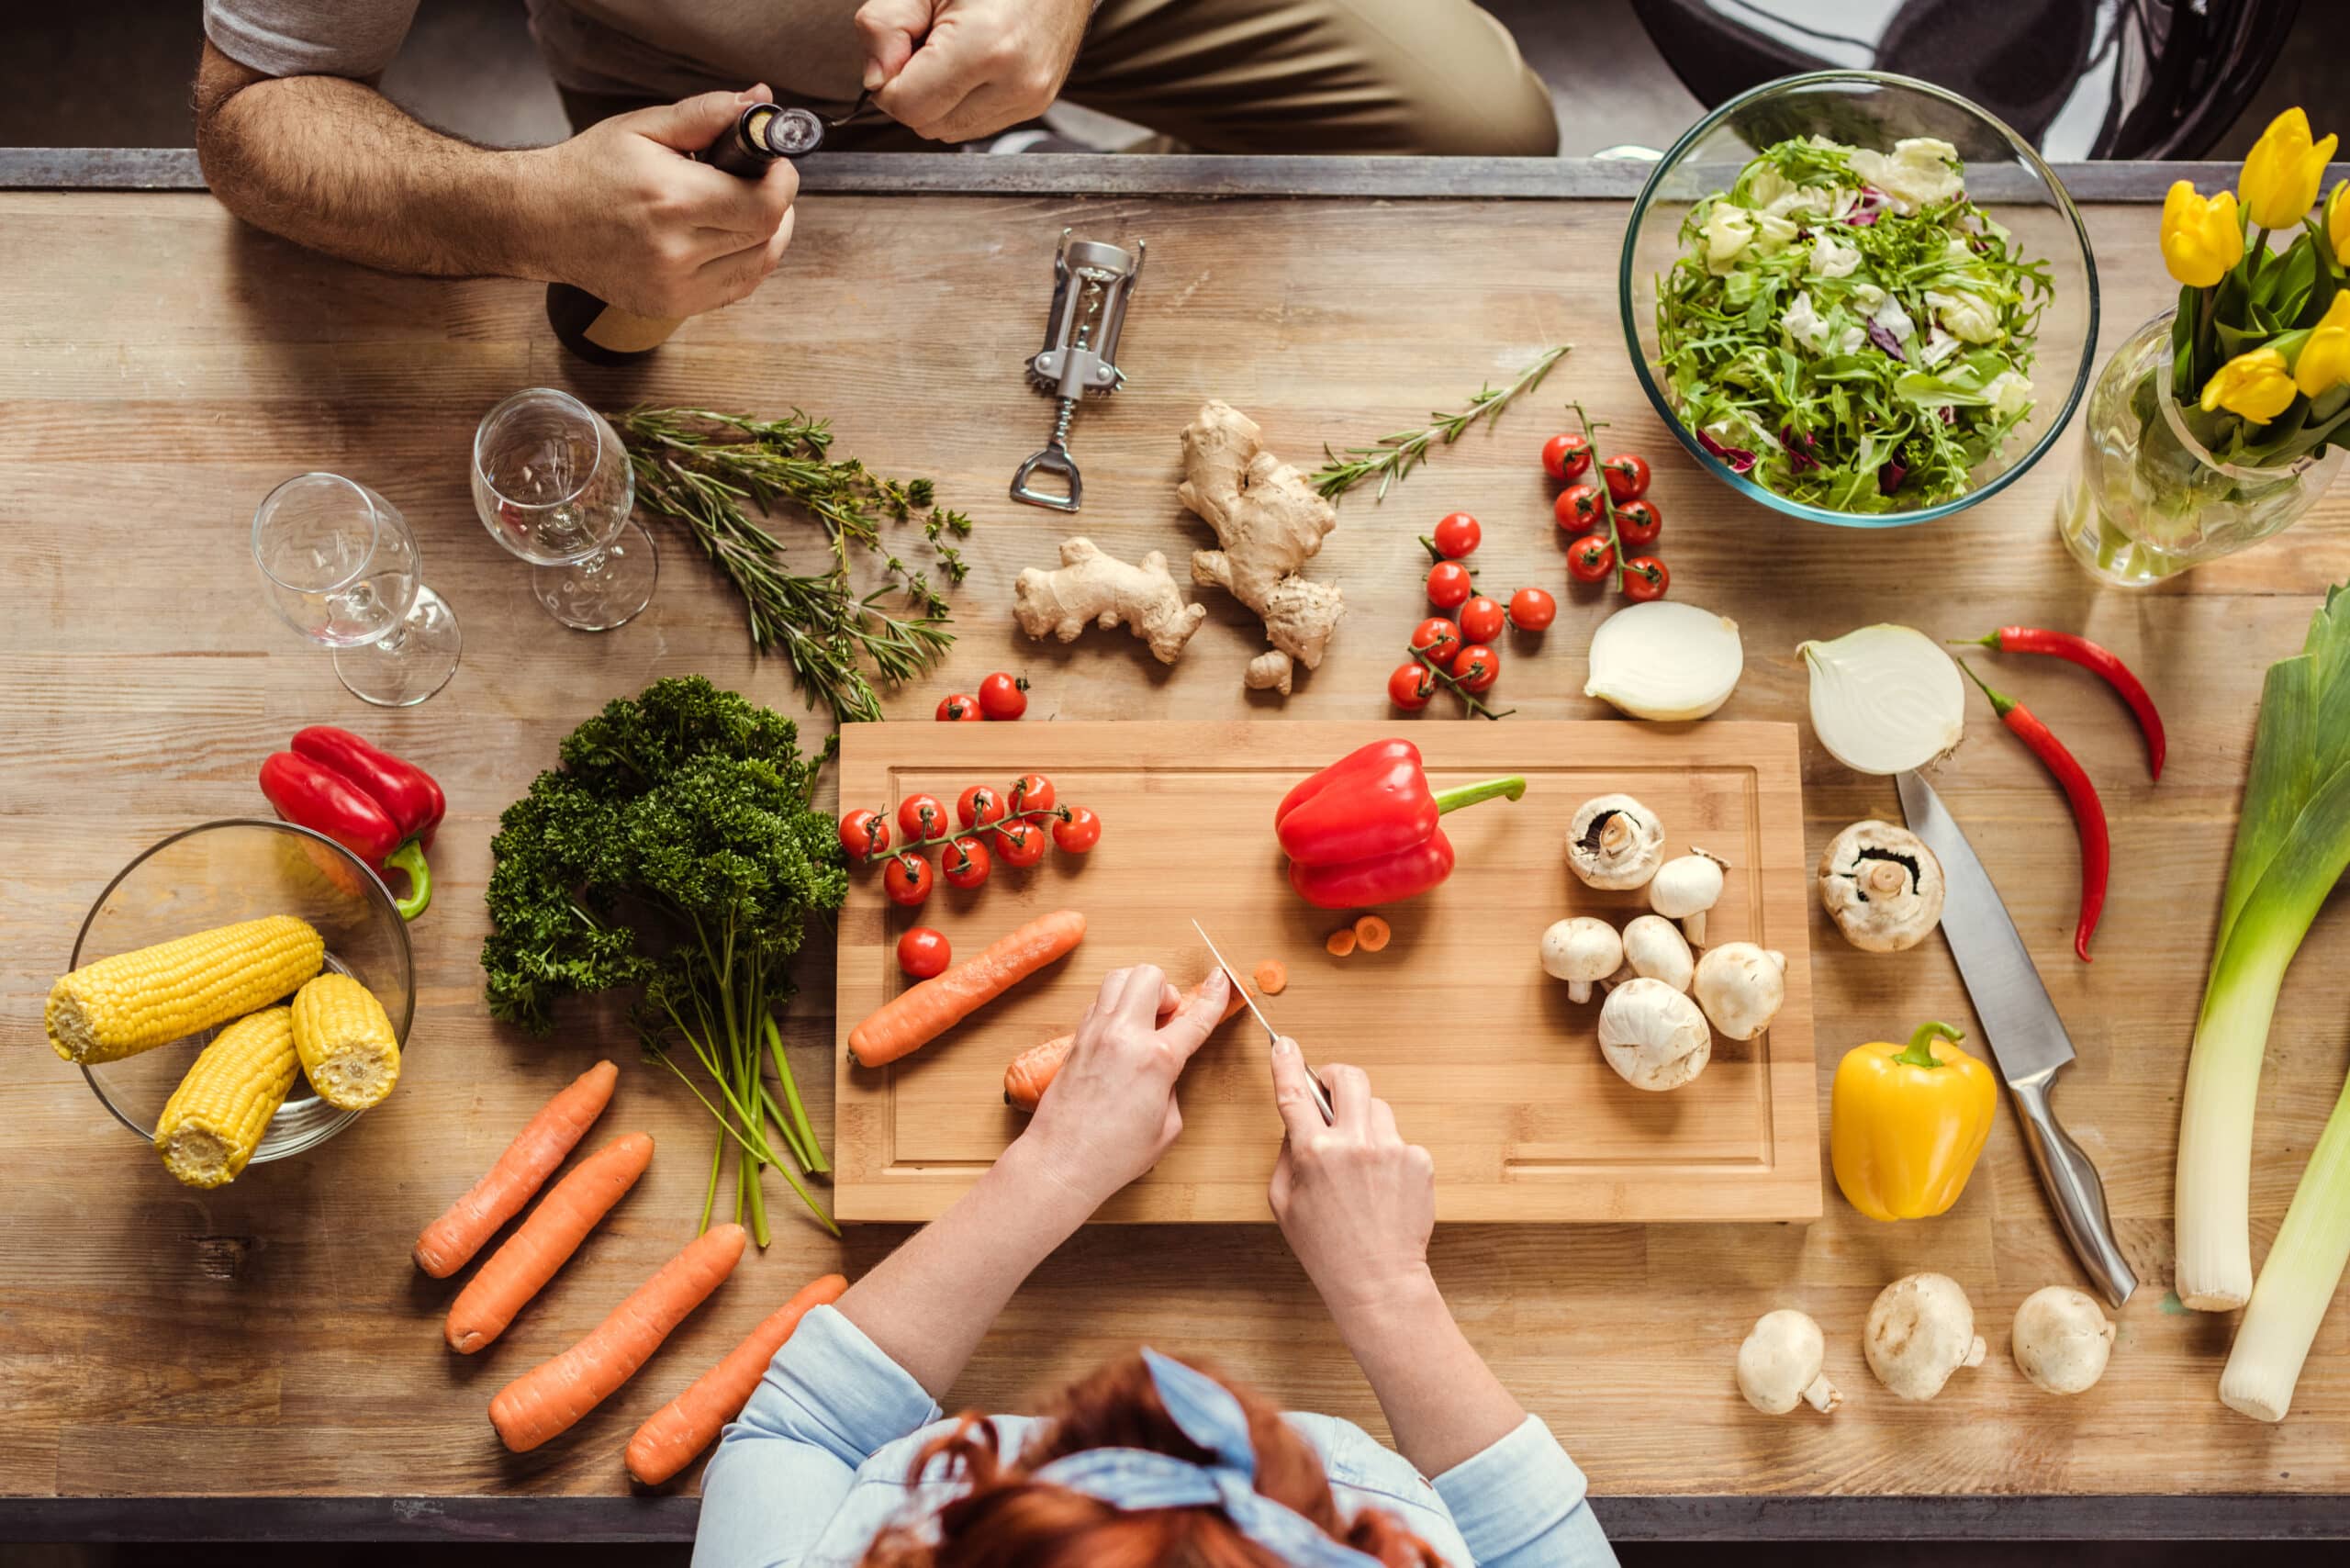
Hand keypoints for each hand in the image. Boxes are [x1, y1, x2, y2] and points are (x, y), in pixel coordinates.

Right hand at [525, 86, 798, 317]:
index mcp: (671, 201)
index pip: (764, 205)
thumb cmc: (590, 171)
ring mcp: (675, 287)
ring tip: (746, 206)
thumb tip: (759, 101)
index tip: (776, 164)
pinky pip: (736, 288)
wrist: (542, 221)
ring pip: (758, 265)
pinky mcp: (672, 307)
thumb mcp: (643, 128)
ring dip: (767, 234)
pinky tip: (732, 236)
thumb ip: (706, 114)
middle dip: (777, 203)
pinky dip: (747, 260)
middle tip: (762, 180)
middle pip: (767, 236)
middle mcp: (675, 252)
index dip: (783, 182)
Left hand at [855, 0, 1094, 142]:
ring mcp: (1031, 99)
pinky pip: (975, 124)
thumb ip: (884, 26)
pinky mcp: (1036, 104)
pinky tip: (971, 64)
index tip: (899, 48)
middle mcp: (1016, 83)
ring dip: (936, 99)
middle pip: (926, 125)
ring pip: (949, 131)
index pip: (907, 106)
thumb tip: (875, 81)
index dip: (888, 82)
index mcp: (987, 48)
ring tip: (951, 51)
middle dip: (912, 91)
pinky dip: (961, 101)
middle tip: (925, 43)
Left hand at [1017, 964, 1227, 1208]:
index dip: (1215, 995)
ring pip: (1119, 977)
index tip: (1222, 979)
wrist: (1061, 1162)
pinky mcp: (1075, 1040)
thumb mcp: (1168, 1126)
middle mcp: (1123, 1035)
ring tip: (1143, 1022)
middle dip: (1166, 990)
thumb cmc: (1113, 1154)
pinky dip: (1115, 1008)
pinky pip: (1099, 1003)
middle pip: (1149, 976)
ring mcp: (1095, 1033)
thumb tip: (1165, 1071)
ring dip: (1137, 991)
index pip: (1195, 1016)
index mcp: (1156, 1059)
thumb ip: (1172, 1087)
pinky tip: (1120, 1038)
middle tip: (1167, 1019)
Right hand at [1268, 1046, 1436, 1317]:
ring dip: (1364, 1123)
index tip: (1285, 1045)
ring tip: (1360, 1164)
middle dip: (1336, 1077)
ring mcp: (1391, 1149)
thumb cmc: (1325, 1247)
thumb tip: (1299, 1123)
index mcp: (1315, 1153)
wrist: (1379, 1279)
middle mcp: (1355, 1144)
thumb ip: (1288, 1155)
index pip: (1294, 1094)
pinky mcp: (1418, 1159)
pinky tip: (1382, 1187)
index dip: (1287, 1063)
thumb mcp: (1284, 1202)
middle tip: (1330, 1090)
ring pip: (1377, 1108)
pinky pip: (1398, 1139)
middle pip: (1350, 1078)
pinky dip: (1388, 1154)